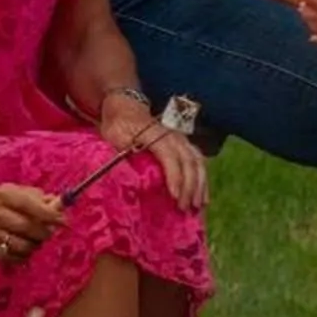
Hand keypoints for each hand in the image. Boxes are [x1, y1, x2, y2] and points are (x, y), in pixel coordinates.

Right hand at [0, 181, 64, 263]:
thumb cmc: (6, 200)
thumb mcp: (21, 192)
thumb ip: (43, 199)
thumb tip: (62, 206)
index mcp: (5, 195)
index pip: (31, 206)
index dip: (50, 215)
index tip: (64, 222)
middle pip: (27, 227)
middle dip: (44, 232)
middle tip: (50, 232)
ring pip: (21, 246)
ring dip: (35, 245)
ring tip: (36, 239)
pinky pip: (12, 257)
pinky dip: (24, 255)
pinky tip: (25, 248)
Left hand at [93, 92, 210, 213]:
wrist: (126, 108)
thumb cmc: (118, 126)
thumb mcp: (114, 137)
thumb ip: (120, 154)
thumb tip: (125, 179)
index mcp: (155, 135)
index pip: (170, 157)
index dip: (174, 176)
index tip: (174, 197)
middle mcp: (173, 137)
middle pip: (188, 162)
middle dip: (189, 187)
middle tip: (184, 208)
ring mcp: (181, 140)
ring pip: (197, 162)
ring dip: (199, 185)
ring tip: (197, 207)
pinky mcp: (184, 145)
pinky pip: (198, 162)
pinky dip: (202, 180)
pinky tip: (202, 197)